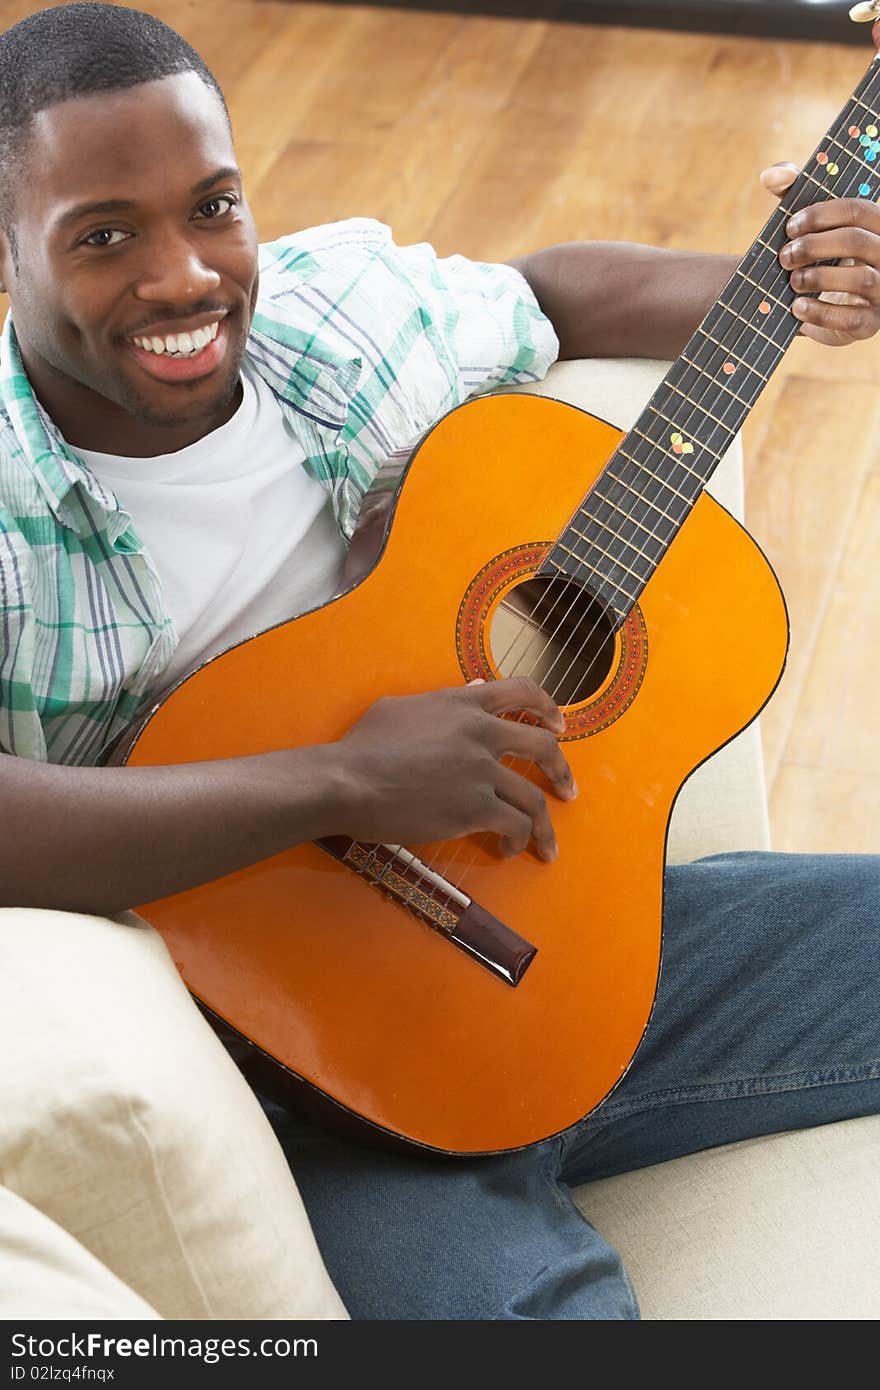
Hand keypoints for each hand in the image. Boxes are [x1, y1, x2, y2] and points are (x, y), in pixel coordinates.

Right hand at [335, 676, 576, 859]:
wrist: (347, 781)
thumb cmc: (363, 745)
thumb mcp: (402, 707)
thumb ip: (445, 700)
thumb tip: (477, 689)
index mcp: (464, 703)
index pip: (522, 690)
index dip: (548, 707)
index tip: (559, 726)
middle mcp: (481, 732)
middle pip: (544, 746)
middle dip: (562, 771)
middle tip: (566, 790)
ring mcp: (481, 770)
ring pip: (534, 798)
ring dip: (545, 825)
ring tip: (546, 845)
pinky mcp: (475, 807)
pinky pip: (515, 826)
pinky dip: (518, 840)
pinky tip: (508, 849)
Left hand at [760, 162, 879, 345]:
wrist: (820, 302)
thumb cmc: (817, 251)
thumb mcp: (807, 220)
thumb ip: (792, 190)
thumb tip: (770, 174)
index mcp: (877, 225)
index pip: (857, 210)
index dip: (820, 216)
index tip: (790, 227)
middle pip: (856, 241)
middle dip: (814, 247)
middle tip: (785, 256)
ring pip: (860, 279)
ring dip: (818, 278)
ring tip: (792, 280)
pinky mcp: (870, 323)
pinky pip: (853, 319)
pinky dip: (821, 313)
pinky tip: (796, 308)